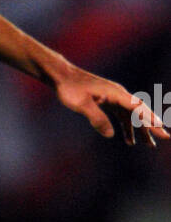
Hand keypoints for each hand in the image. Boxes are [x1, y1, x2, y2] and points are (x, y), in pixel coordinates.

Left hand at [53, 66, 169, 146]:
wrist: (62, 77)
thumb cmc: (70, 89)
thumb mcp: (81, 104)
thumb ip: (97, 118)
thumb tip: (111, 135)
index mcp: (116, 93)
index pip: (137, 109)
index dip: (150, 120)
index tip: (161, 130)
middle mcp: (119, 95)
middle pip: (140, 112)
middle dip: (153, 125)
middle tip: (165, 138)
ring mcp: (114, 98)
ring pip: (132, 115)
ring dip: (141, 129)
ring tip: (149, 144)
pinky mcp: (107, 101)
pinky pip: (122, 116)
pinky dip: (127, 127)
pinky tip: (128, 140)